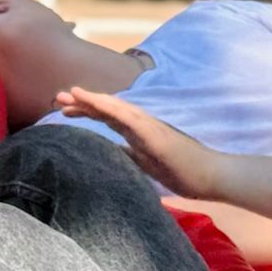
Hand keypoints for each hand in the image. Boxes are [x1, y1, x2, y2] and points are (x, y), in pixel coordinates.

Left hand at [53, 87, 225, 198]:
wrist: (214, 176)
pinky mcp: (155, 134)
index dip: (87, 111)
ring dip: (92, 101)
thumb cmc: (184, 171)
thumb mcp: (147, 165)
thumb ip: (128, 156)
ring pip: (116, 109)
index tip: (64, 110)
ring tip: (70, 94)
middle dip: (82, 103)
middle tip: (56, 98)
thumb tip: (109, 155)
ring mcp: (150, 127)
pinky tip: (95, 102)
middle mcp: (142, 124)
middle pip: (108, 109)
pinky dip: (109, 108)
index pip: (108, 118)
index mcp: (139, 132)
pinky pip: (129, 118)